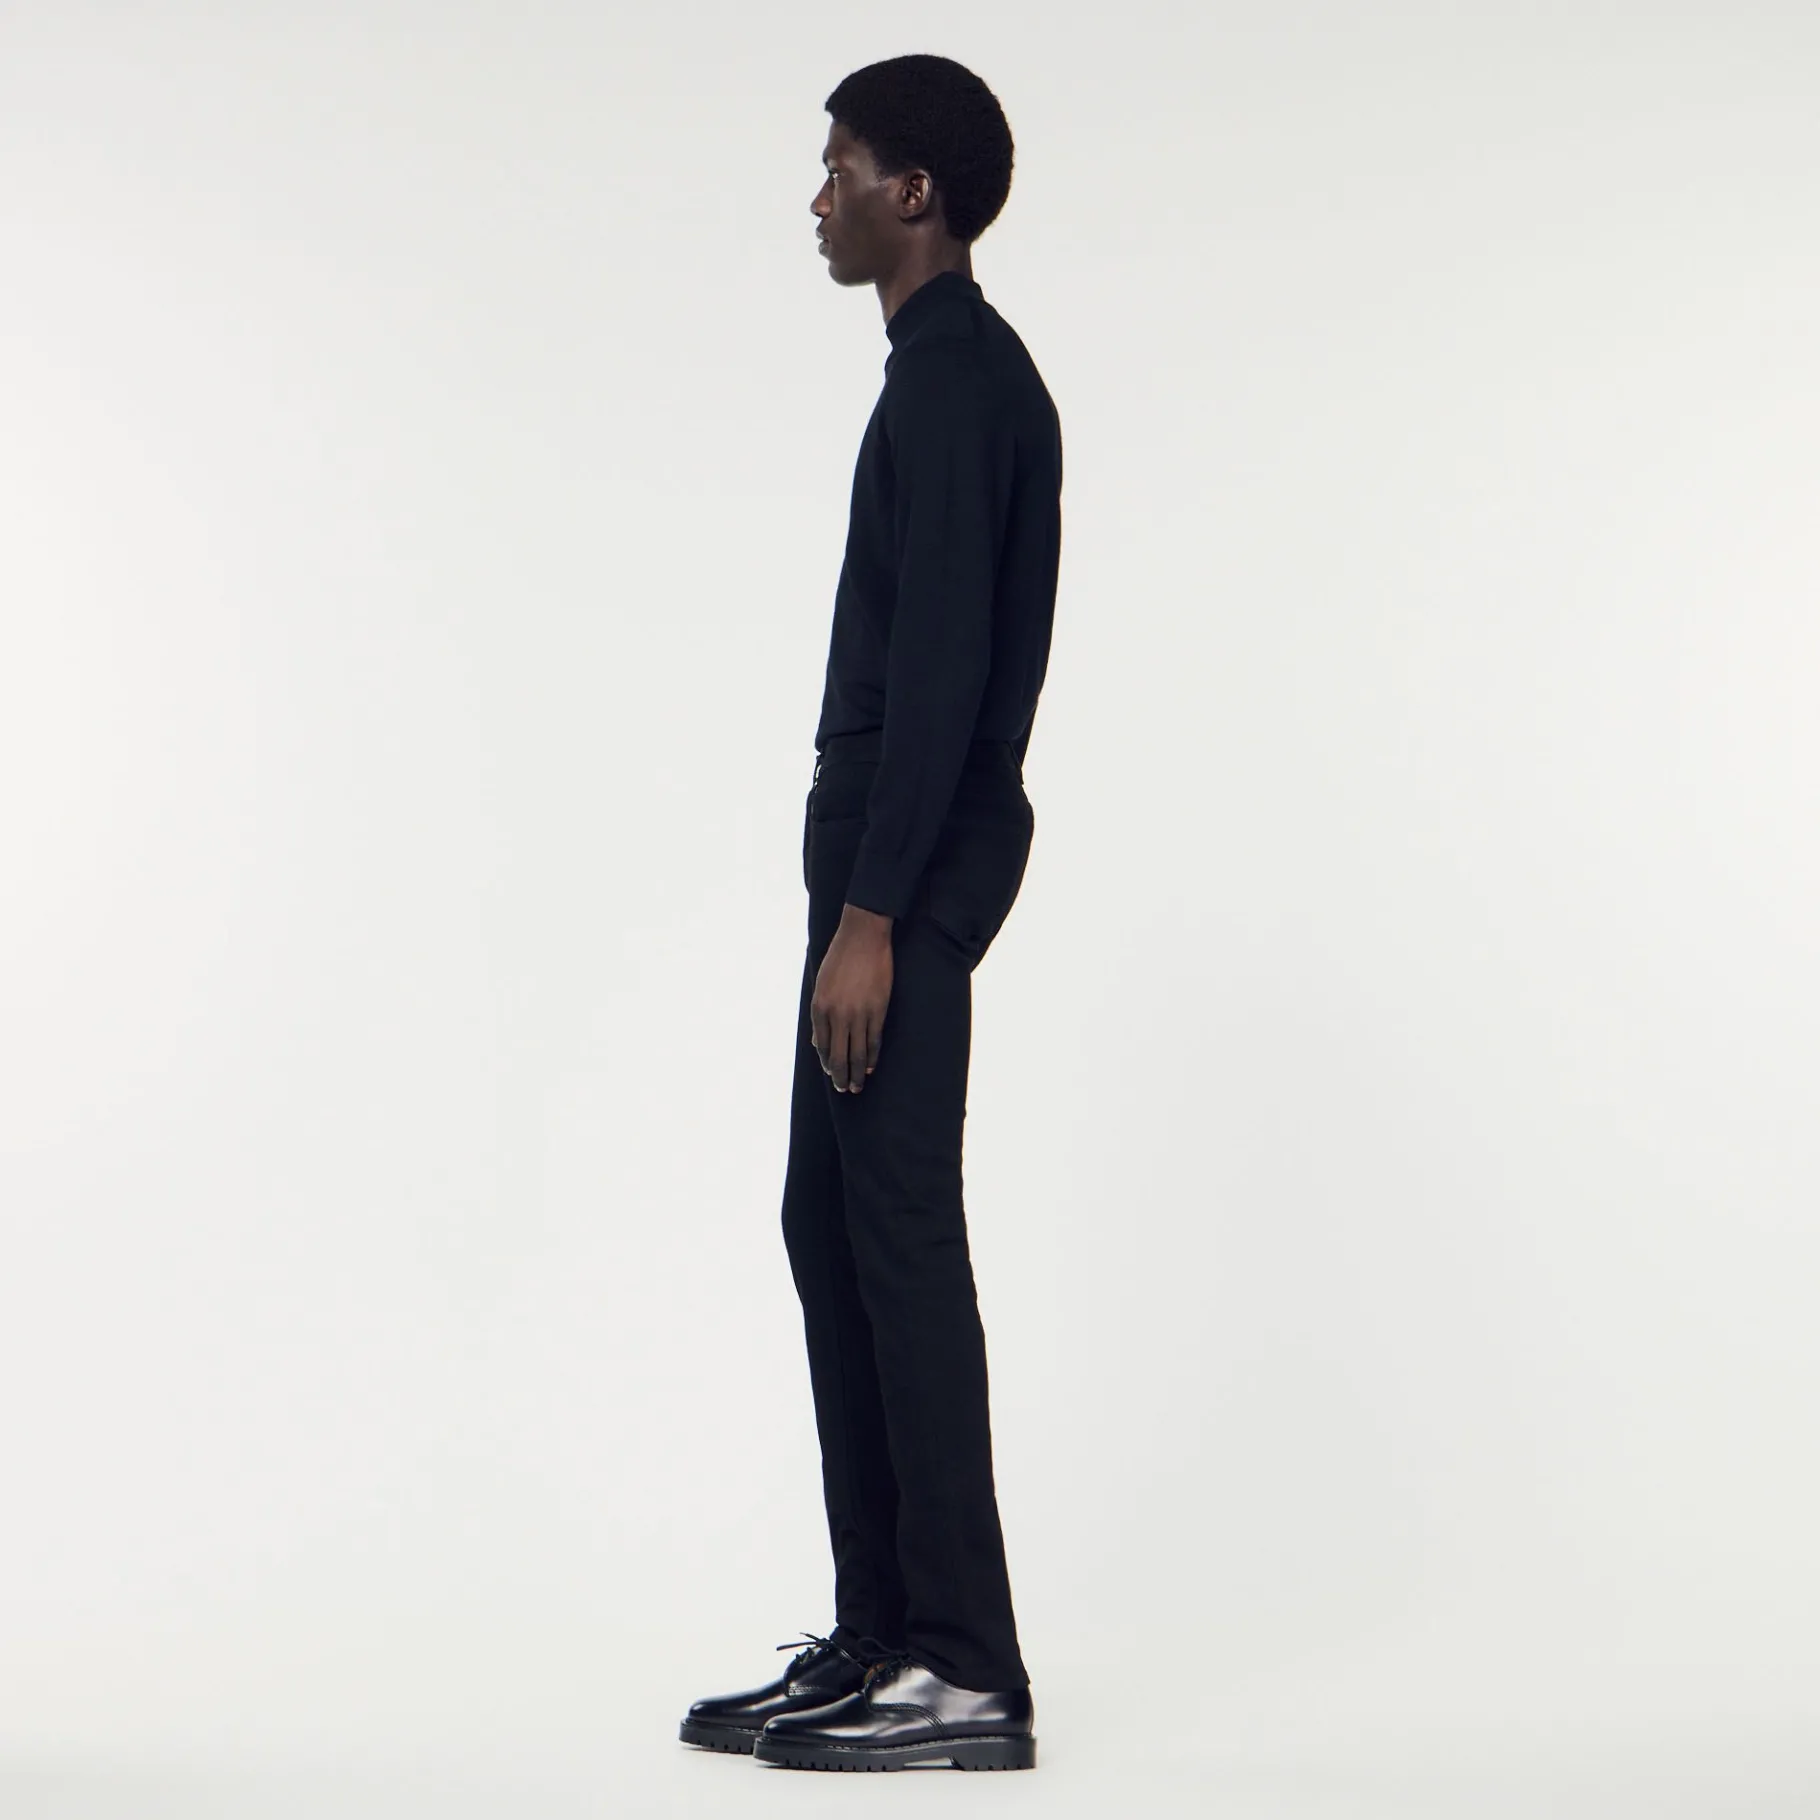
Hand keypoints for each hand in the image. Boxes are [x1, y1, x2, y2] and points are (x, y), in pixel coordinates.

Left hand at [811, 906, 893, 1091]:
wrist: (863, 937)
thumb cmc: (840, 958)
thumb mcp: (821, 985)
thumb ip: (819, 1015)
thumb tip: (816, 1041)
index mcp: (819, 1007)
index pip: (823, 1045)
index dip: (827, 1063)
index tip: (831, 1074)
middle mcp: (836, 1014)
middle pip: (838, 1055)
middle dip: (840, 1077)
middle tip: (844, 1090)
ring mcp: (858, 1014)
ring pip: (857, 1053)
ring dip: (856, 1073)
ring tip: (857, 1086)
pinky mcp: (877, 1010)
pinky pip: (873, 1041)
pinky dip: (871, 1057)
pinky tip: (870, 1067)